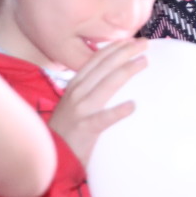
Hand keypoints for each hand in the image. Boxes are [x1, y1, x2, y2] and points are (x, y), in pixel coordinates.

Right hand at [50, 39, 147, 167]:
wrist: (50, 156)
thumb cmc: (66, 131)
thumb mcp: (73, 105)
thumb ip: (88, 91)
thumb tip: (111, 79)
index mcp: (75, 86)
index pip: (95, 60)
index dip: (113, 47)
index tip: (130, 39)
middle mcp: (77, 93)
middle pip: (104, 66)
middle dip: (125, 51)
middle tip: (144, 43)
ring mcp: (80, 110)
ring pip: (107, 84)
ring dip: (126, 70)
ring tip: (143, 62)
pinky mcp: (85, 129)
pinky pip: (103, 118)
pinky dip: (118, 111)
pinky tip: (133, 106)